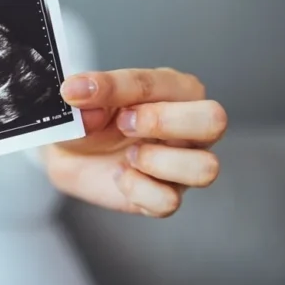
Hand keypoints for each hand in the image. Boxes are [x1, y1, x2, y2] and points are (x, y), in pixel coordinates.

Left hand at [44, 68, 226, 217]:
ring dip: (157, 160)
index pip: (166, 83)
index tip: (80, 92)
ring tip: (128, 154)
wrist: (70, 153)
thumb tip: (80, 92)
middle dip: (164, 121)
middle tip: (124, 123)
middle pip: (215, 121)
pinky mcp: (167, 197)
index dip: (120, 88)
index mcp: (177, 90)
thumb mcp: (85, 99)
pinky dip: (138, 190)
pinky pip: (169, 201)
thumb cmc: (90, 118)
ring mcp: (183, 166)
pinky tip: (120, 176)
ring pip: (205, 168)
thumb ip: (88, 94)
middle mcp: (190, 128)